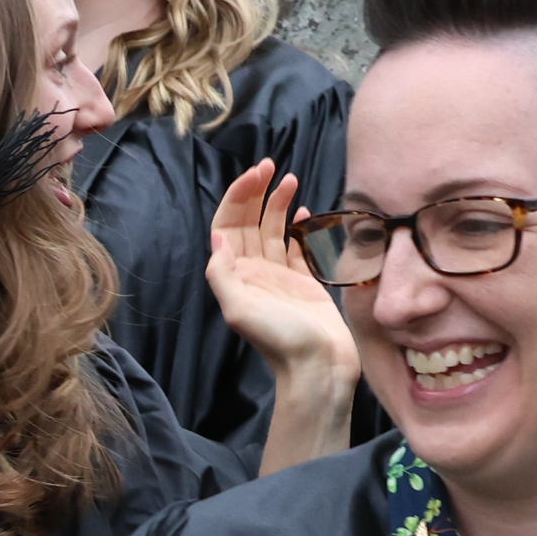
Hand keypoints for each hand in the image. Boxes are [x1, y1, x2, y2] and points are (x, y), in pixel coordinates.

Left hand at [208, 161, 359, 472]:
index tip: (257, 175)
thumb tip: (218, 237)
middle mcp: (253, 274)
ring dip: (278, 204)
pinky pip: (296, 248)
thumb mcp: (239, 309)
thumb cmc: (281, 341)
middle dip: (257, 193)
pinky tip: (303, 211)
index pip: (229, 226)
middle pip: (249, 223)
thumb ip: (223, 273)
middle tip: (272, 166)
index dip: (238, 198)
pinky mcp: (304, 284)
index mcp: (234, 276)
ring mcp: (279, 278)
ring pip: (273, 231)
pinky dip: (297, 228)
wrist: (319, 369)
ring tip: (290, 180)